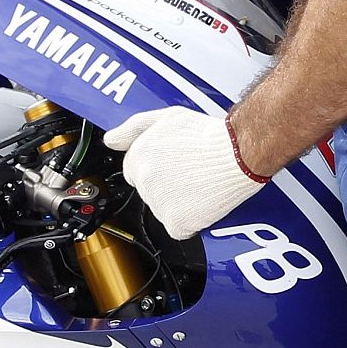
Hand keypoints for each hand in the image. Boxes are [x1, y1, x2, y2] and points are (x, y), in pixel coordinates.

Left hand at [104, 107, 268, 238]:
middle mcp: (144, 180)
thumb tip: (110, 140)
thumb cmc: (206, 135)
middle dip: (165, 185)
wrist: (236, 153)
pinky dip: (189, 223)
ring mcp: (158, 203)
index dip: (155, 168)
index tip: (172, 165)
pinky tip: (201, 203)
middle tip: (188, 173)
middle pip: (147, 191)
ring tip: (197, 184)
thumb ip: (132, 128)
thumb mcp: (165, 118)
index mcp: (138, 156)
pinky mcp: (176, 222)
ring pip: (161, 210)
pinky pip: (177, 229)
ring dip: (176, 203)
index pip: (133, 171)